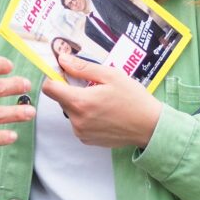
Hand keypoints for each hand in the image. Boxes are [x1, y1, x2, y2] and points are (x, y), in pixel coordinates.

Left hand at [41, 53, 162, 149]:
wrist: (150, 127)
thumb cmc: (133, 98)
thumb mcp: (110, 76)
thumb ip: (82, 68)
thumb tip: (62, 60)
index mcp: (80, 102)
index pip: (49, 88)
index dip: (54, 77)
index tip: (66, 73)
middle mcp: (77, 120)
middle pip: (60, 99)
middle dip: (71, 89)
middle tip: (92, 86)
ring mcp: (81, 132)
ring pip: (70, 110)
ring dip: (79, 103)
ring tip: (101, 100)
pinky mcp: (87, 140)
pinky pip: (78, 122)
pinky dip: (85, 115)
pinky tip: (103, 112)